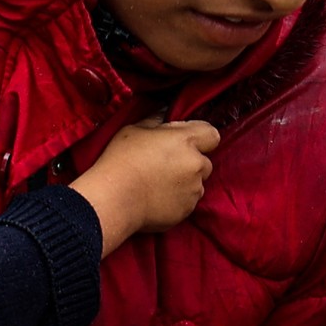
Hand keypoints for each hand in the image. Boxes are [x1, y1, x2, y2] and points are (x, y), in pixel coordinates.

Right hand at [73, 118, 218, 251]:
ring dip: (184, 182)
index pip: (211, 134)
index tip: (184, 142)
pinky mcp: (187, 210)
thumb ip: (156, 121)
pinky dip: (177, 200)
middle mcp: (195, 164)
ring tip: (157, 184)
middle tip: (165, 165)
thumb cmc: (120, 161)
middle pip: (204, 162)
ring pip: (196, 183)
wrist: (113, 199)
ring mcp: (193, 190)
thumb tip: (164, 115)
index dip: (200, 138)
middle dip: (190, 162)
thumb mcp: (134, 130)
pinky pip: (187, 202)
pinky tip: (155, 197)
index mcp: (185, 140)